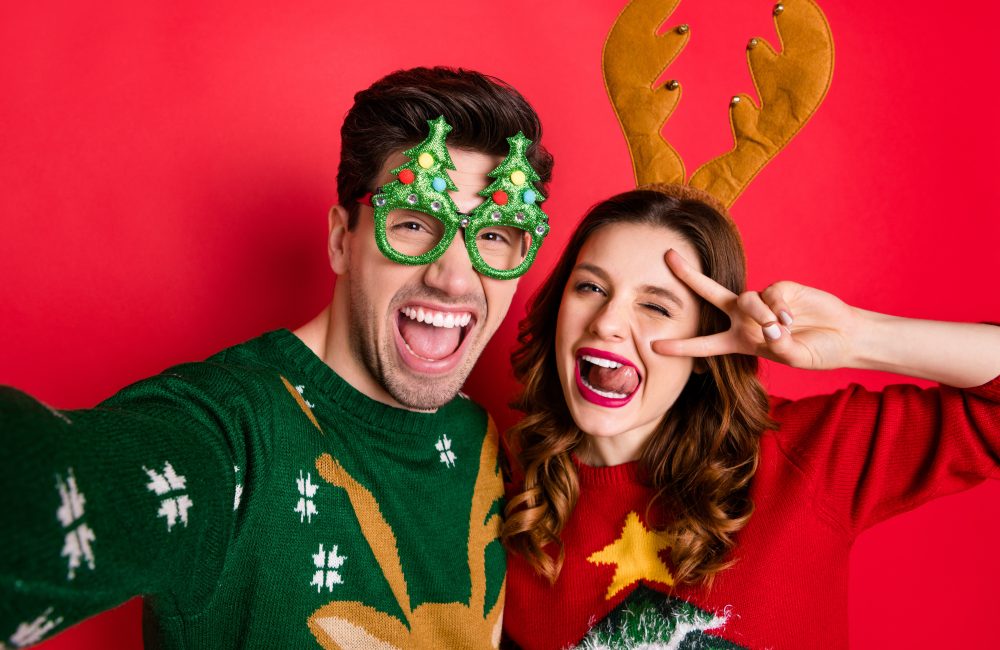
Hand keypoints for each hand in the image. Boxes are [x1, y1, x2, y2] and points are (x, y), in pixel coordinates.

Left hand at [652, 249, 860, 369]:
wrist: (844, 336)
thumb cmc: (815, 351)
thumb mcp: (794, 357)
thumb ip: (780, 345)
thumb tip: (770, 327)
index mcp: (740, 340)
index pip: (705, 344)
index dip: (681, 347)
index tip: (654, 346)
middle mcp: (744, 318)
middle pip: (710, 293)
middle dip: (688, 275)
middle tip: (667, 257)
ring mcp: (761, 301)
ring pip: (746, 301)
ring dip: (761, 316)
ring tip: (781, 329)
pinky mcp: (780, 288)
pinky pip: (771, 295)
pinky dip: (780, 309)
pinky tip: (792, 319)